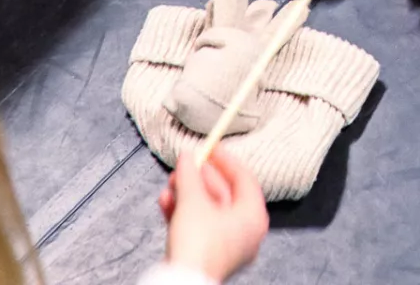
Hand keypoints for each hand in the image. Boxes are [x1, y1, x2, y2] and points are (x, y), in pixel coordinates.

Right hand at [159, 148, 268, 281]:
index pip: (244, 178)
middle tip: (186, 164)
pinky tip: (166, 202)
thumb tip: (188, 156)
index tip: (211, 148)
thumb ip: (190, 175)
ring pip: (208, 211)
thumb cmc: (198, 245)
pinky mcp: (209, 255)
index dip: (226, 160)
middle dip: (200, 178)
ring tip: (171, 183)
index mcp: (253, 216)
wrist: (182, 282)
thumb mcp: (193, 201)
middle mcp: (246, 232)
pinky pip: (199, 227)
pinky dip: (183, 213)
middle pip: (224, 194)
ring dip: (187, 194)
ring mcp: (228, 245)